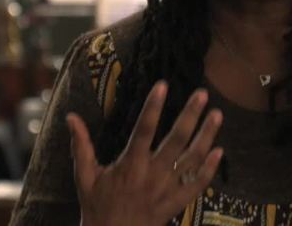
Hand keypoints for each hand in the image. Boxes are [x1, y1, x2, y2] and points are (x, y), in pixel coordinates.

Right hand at [67, 81, 223, 225]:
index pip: (144, 129)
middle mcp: (152, 174)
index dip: (153, 107)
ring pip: (192, 159)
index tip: (162, 85)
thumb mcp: (85, 177)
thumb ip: (81, 145)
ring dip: (206, 136)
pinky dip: (210, 169)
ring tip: (218, 115)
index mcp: (130, 165)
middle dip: (191, 115)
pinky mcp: (176, 203)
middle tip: (202, 94)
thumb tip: (71, 117)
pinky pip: (197, 185)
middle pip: (176, 140)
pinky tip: (220, 151)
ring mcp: (167, 189)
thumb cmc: (97, 207)